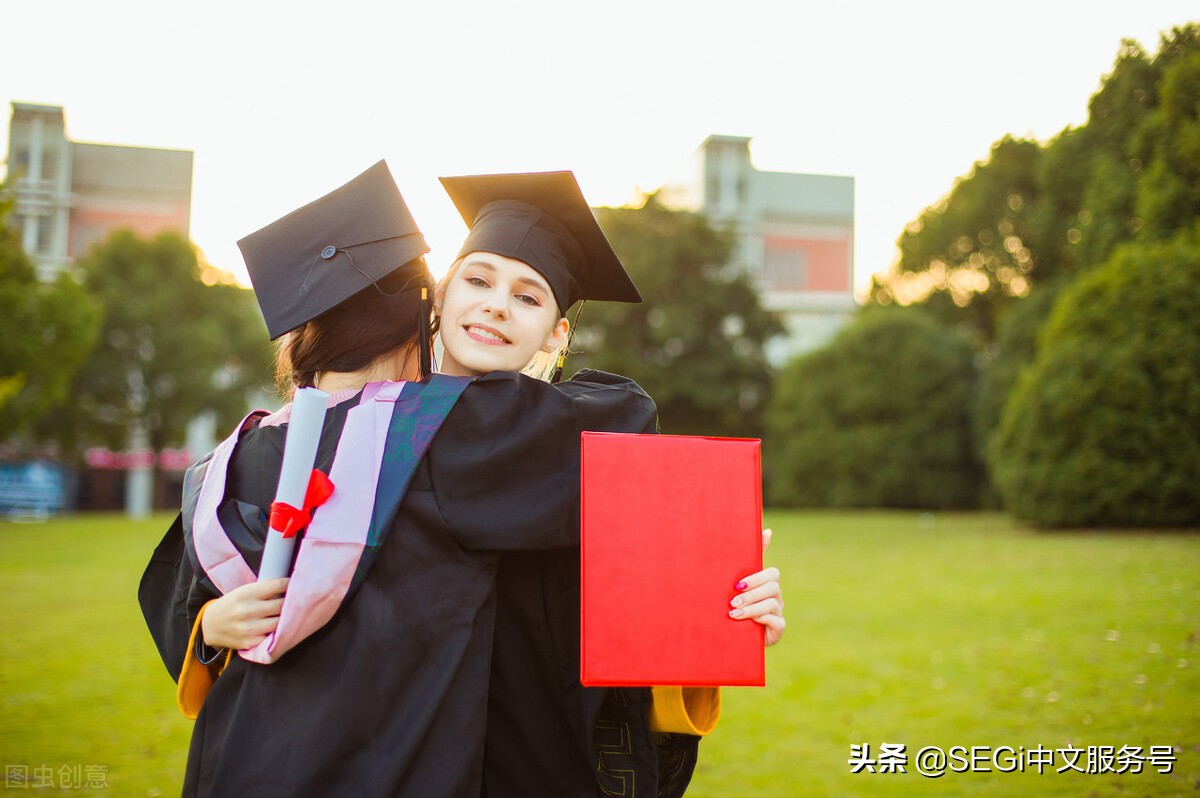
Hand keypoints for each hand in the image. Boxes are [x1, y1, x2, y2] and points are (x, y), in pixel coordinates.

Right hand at [200, 578, 288, 649]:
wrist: (209, 625)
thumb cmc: (231, 605)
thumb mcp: (242, 591)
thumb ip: (263, 590)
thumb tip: (288, 588)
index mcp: (246, 593)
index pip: (277, 586)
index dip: (289, 585)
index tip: (294, 585)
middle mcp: (247, 610)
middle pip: (281, 605)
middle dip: (290, 602)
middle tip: (295, 600)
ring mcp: (249, 628)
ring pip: (280, 622)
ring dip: (286, 618)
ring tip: (288, 615)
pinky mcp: (250, 642)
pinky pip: (272, 636)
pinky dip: (277, 632)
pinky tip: (278, 628)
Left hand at [730, 529, 784, 646]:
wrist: (734, 634)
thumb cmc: (736, 605)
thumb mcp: (737, 584)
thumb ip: (748, 560)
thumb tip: (768, 530)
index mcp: (766, 584)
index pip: (771, 573)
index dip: (757, 576)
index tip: (738, 584)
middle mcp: (776, 596)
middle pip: (772, 586)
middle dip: (751, 593)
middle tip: (732, 601)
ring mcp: (779, 611)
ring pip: (772, 603)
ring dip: (751, 607)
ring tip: (734, 613)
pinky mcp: (779, 628)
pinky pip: (775, 620)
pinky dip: (760, 619)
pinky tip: (747, 623)